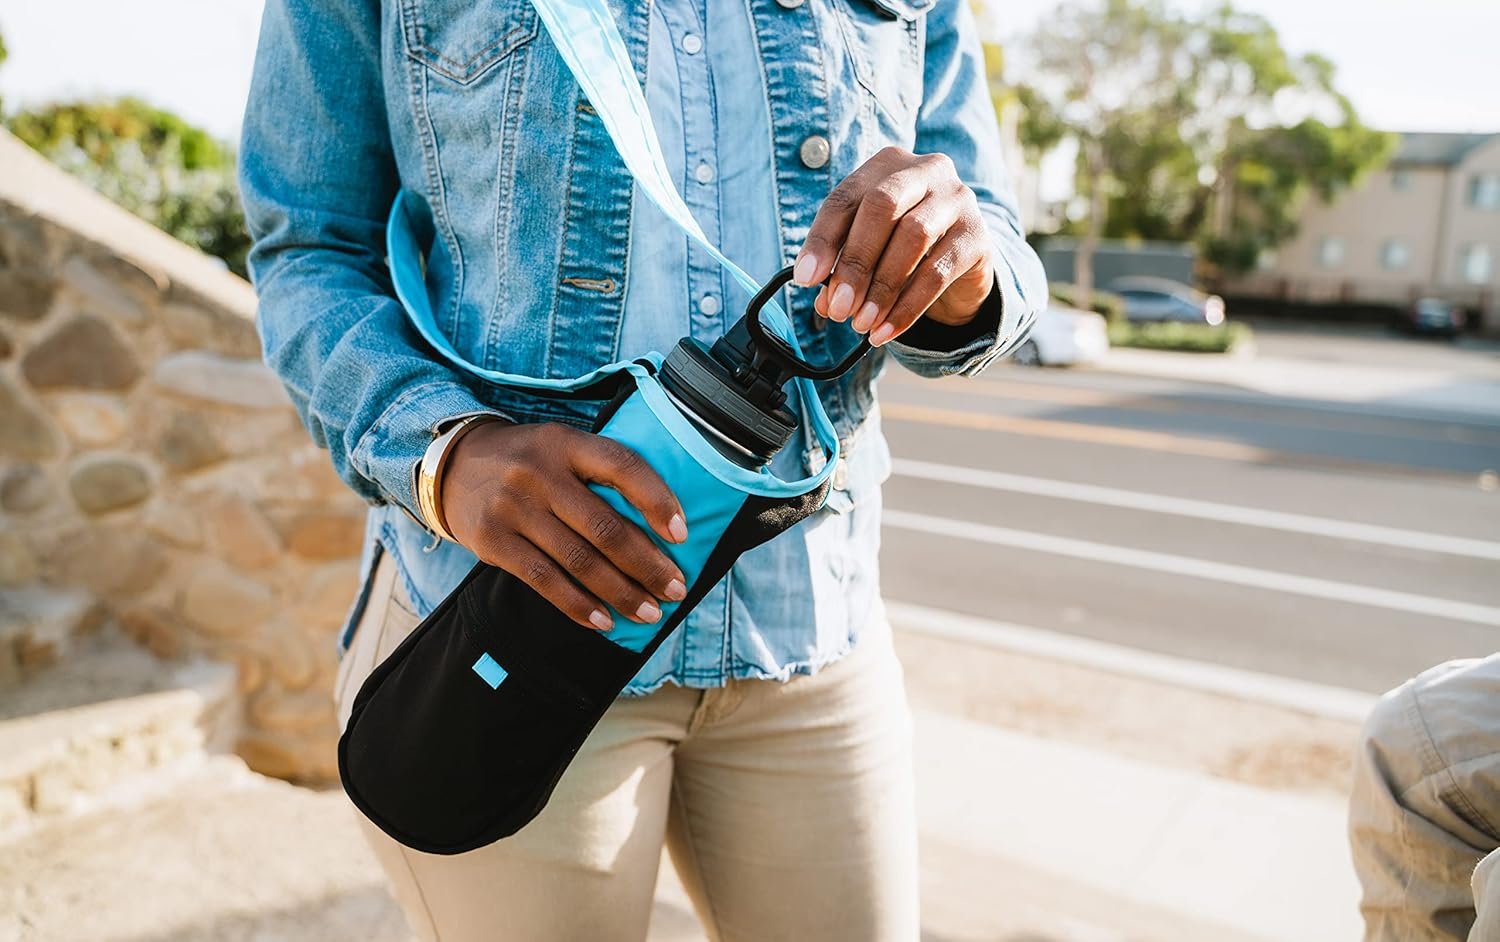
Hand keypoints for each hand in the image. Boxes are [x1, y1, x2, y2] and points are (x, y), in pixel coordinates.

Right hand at [440, 421, 689, 631]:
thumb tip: (659, 527)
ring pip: (579, 561)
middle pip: (605, 527)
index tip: (683, 535)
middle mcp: (539, 472)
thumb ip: (599, 473)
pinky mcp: (493, 541)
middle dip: (647, 564)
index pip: (623, 466)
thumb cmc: (527, 461)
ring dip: (621, 593)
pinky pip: (544, 581)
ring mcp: (513, 508)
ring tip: (649, 613)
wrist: (452, 465)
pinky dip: (578, 605)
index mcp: (566, 443)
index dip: (657, 500)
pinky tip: (603, 620)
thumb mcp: (560, 446)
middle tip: (675, 589)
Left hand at [795, 146, 995, 346]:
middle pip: (882, 206)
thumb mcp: (868, 249)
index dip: (823, 239)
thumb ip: (842, 267)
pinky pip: (938, 272)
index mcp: (888, 164)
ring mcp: (958, 199)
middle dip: (855, 261)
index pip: (847, 197)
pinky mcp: (978, 235)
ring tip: (861, 323)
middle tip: (838, 308)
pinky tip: (886, 330)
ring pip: (914, 236)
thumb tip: (824, 301)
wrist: (961, 260)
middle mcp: (926, 170)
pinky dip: (907, 307)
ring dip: (881, 286)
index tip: (806, 279)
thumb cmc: (901, 246)